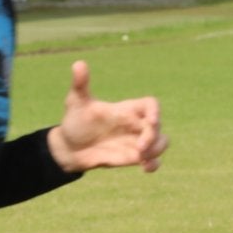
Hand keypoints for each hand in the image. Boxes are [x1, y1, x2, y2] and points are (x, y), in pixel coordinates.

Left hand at [46, 61, 168, 172]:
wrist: (70, 147)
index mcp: (126, 110)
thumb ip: (80, 84)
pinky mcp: (134, 158)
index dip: (155, 111)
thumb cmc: (75, 121)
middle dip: (153, 136)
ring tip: (142, 158)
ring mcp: (136, 142)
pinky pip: (153, 161)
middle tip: (139, 147)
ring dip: (157, 149)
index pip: (149, 105)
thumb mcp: (76, 102)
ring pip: (162, 142)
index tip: (151, 120)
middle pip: (158, 126)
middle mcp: (134, 125)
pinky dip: (154, 164)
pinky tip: (144, 168)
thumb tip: (78, 63)